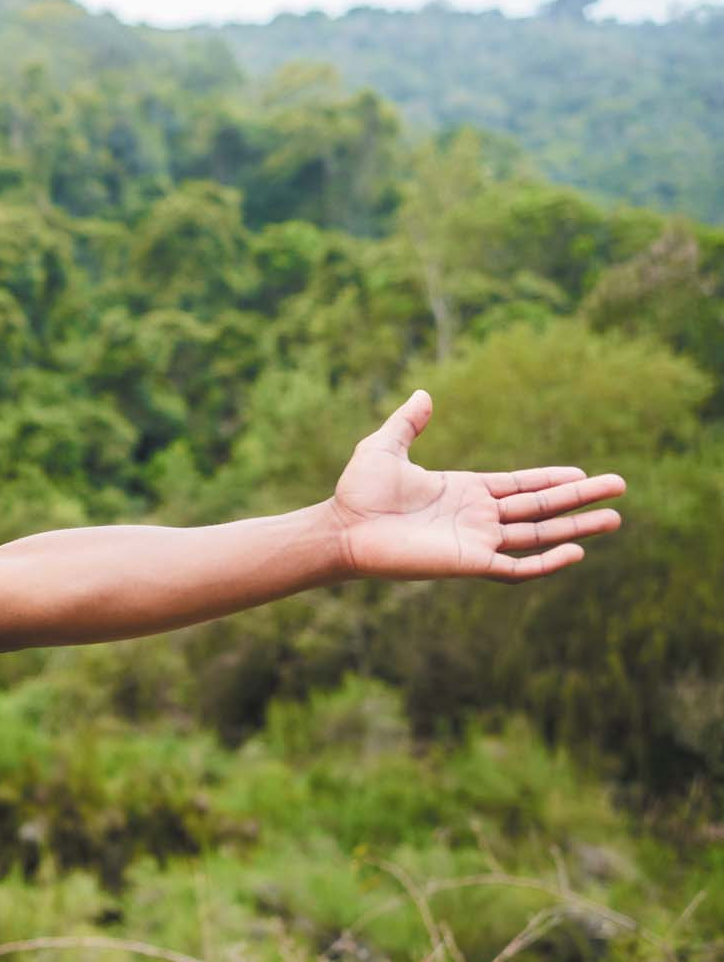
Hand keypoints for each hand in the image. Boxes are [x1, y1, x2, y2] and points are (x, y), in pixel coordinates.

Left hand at [329, 390, 624, 581]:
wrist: (341, 529)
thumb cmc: (357, 492)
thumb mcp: (385, 446)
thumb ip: (408, 422)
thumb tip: (423, 394)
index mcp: (464, 490)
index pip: (520, 485)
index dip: (551, 479)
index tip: (583, 473)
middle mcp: (476, 516)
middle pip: (540, 508)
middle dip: (580, 499)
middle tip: (621, 488)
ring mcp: (476, 540)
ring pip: (538, 535)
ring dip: (576, 528)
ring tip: (615, 518)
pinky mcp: (469, 563)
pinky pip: (516, 567)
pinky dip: (546, 562)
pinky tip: (575, 551)